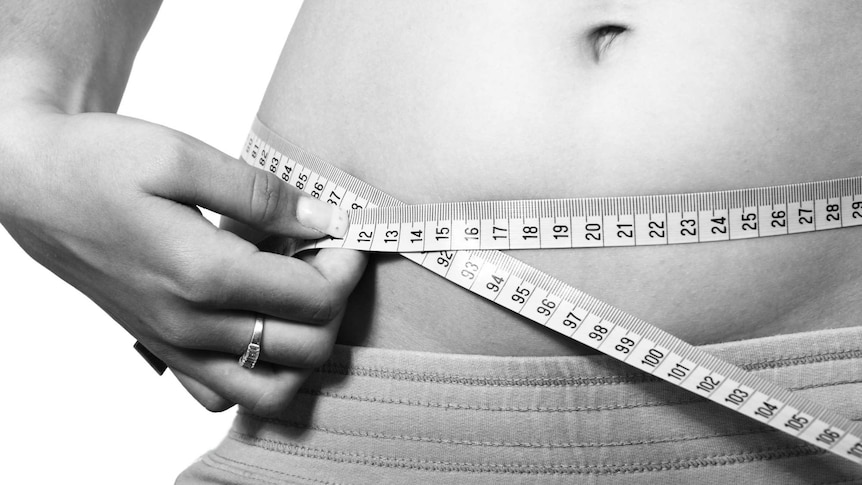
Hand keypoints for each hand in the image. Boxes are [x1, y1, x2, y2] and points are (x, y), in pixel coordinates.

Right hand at [0, 105, 366, 415]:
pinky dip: (257, 372)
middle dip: (335, 302)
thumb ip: (261, 195)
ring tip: (297, 293)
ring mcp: (176, 345)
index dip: (346, 265)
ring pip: (272, 389)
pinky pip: (224, 394)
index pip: (314, 298)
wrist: (34, 186)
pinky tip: (259, 322)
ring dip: (305, 346)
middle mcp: (192, 324)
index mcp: (204, 274)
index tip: (342, 231)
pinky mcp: (164, 349)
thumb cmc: (100, 163)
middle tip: (323, 255)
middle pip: (306, 349)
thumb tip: (325, 219)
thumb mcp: (181, 156)